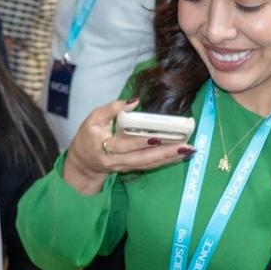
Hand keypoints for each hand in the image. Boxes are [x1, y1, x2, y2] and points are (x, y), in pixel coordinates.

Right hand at [63, 99, 193, 194]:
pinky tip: (180, 156)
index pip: (124, 145)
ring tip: (188, 150)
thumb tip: (134, 101)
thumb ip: (112, 108)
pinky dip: (166, 161)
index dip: (140, 142)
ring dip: (169, 158)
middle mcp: (116, 160)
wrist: (83, 163)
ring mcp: (125, 167)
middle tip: (184, 146)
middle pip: (142, 159)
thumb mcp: (94, 118)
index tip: (157, 137)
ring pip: (149, 164)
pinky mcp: (131, 168)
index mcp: (105, 147)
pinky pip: (150, 166)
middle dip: (164, 153)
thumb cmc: (88, 137)